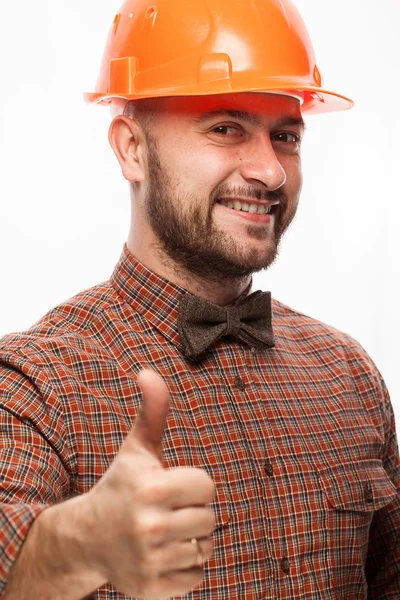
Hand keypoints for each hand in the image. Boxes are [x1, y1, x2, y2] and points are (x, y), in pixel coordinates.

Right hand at [85, 369, 214, 598]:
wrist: (87, 538)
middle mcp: (152, 526)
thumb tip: (147, 371)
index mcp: (152, 489)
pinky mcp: (153, 588)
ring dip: (190, 539)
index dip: (193, 484)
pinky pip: (197, 575)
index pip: (207, 486)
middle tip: (166, 510)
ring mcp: (152, 560)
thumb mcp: (136, 448)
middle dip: (193, 511)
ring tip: (164, 532)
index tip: (171, 485)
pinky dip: (185, 566)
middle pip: (210, 518)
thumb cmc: (121, 486)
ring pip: (204, 547)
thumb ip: (152, 410)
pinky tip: (162, 554)